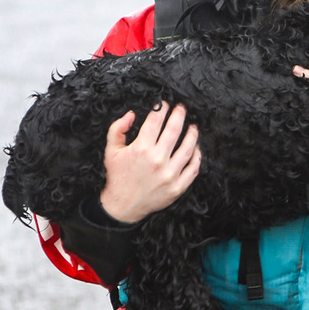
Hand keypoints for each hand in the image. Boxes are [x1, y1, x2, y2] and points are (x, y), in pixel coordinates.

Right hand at [99, 102, 201, 223]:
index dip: (161, 109)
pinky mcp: (177, 187)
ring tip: (193, 127)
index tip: (165, 104)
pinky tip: (196, 148)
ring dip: (192, 134)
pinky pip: (193, 169)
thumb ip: (118, 128)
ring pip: (188, 148)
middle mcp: (157, 160)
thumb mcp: (111, 150)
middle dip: (179, 116)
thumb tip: (132, 114)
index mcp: (141, 149)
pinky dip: (197, 157)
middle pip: (174, 131)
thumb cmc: (118, 177)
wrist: (123, 205)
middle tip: (182, 108)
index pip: (155, 122)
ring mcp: (169, 174)